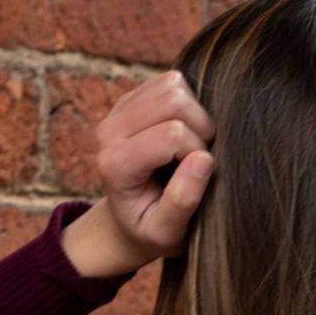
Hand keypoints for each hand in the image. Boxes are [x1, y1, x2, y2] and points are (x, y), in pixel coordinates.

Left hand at [68, 69, 216, 275]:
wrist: (126, 220)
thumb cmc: (150, 230)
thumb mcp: (166, 233)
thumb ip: (183, 201)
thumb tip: (204, 159)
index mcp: (116, 163)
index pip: (173, 134)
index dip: (199, 154)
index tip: (196, 179)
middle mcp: (110, 129)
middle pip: (174, 99)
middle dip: (201, 128)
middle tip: (198, 160)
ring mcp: (119, 108)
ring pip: (174, 84)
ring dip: (196, 115)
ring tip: (191, 147)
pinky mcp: (132, 96)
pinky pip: (171, 80)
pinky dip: (189, 105)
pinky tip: (183, 134)